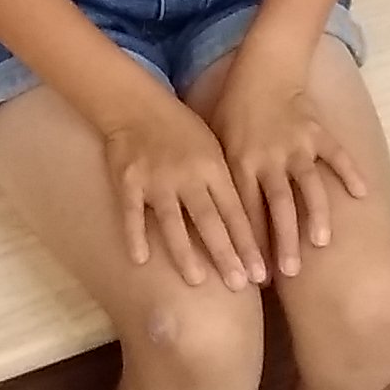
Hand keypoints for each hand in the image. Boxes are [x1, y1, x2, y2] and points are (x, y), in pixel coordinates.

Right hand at [100, 86, 267, 290]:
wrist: (136, 104)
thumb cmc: (181, 130)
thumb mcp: (213, 147)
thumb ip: (228, 183)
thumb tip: (255, 222)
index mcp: (212, 166)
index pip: (235, 211)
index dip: (248, 244)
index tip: (260, 274)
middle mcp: (187, 174)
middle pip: (209, 220)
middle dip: (226, 254)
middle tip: (241, 285)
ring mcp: (156, 178)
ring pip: (173, 221)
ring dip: (185, 252)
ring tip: (198, 281)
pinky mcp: (128, 181)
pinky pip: (132, 213)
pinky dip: (136, 235)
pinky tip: (140, 260)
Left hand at [208, 50, 367, 277]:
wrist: (263, 69)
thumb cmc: (235, 110)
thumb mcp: (217, 141)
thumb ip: (221, 178)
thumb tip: (213, 222)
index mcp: (240, 162)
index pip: (246, 211)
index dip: (251, 245)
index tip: (255, 276)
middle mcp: (268, 157)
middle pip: (278, 205)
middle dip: (283, 241)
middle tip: (289, 273)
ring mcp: (296, 145)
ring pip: (308, 185)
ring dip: (315, 215)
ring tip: (321, 243)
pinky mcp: (317, 132)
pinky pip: (336, 154)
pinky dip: (350, 172)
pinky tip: (362, 195)